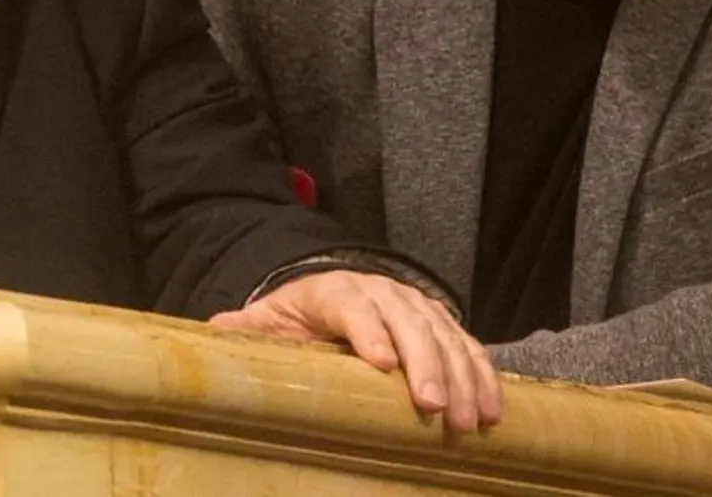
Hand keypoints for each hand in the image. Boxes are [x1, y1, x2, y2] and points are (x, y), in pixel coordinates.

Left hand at [210, 270, 502, 432]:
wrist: (330, 291)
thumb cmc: (297, 316)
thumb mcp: (268, 319)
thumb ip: (247, 328)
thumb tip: (216, 327)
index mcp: (335, 291)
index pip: (353, 306)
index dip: (368, 332)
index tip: (382, 364)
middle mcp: (381, 291)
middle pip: (408, 322)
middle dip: (425, 364)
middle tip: (434, 408)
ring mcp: (415, 305)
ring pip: (445, 335)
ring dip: (462, 377)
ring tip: (470, 420)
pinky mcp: (440, 323)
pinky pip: (468, 345)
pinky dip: (483, 374)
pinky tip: (494, 410)